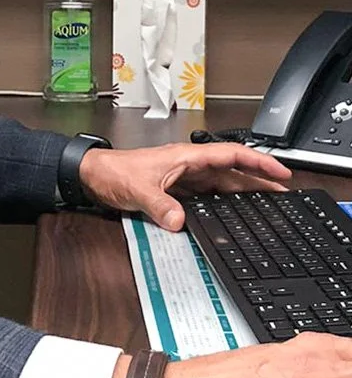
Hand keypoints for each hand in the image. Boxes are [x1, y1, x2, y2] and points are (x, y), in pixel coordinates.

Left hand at [78, 141, 291, 230]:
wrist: (92, 176)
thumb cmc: (112, 172)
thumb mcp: (137, 189)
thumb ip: (159, 205)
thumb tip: (180, 222)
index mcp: (185, 158)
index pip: (230, 155)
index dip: (258, 162)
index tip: (280, 172)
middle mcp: (187, 166)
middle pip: (231, 171)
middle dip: (259, 180)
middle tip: (284, 193)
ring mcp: (182, 178)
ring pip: (220, 183)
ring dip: (243, 192)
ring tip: (267, 203)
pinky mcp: (174, 190)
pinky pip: (206, 195)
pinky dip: (222, 203)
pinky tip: (232, 213)